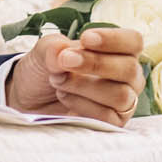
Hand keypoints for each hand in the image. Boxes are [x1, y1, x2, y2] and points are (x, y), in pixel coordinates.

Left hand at [5, 26, 144, 126]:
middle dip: (95, 63)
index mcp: (119, 51)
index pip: (133, 41)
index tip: (86, 38)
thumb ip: (53, 48)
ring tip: (58, 81)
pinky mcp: (112, 122)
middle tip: (65, 60)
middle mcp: (127, 76)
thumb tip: (62, 52)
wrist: (28, 98)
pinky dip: (82, 105)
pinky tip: (64, 97)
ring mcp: (123, 101)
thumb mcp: (44, 52)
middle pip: (129, 69)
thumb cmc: (44, 70)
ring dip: (84, 86)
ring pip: (120, 95)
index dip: (113, 39)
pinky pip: (107, 116)